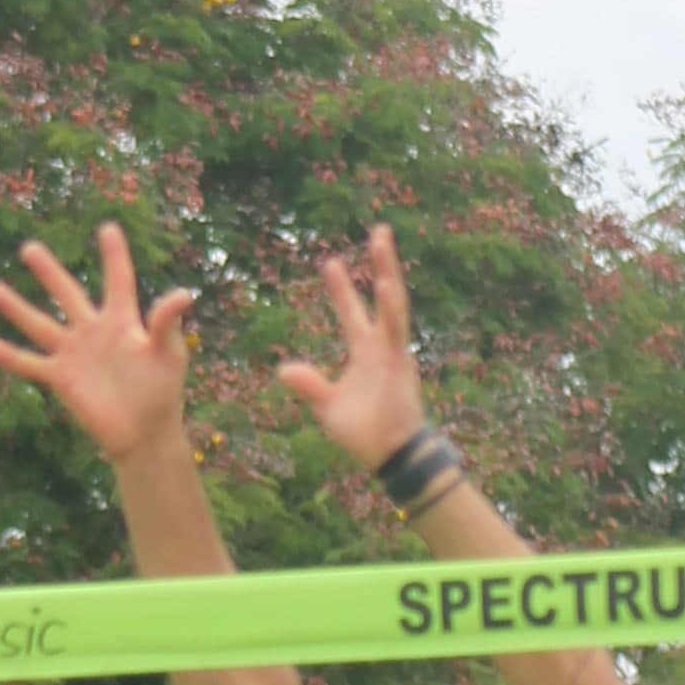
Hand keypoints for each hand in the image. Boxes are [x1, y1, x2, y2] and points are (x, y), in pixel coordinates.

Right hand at [0, 223, 195, 465]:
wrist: (144, 433)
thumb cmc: (163, 392)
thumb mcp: (170, 354)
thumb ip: (167, 323)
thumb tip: (183, 293)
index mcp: (122, 321)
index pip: (118, 281)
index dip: (114, 255)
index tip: (108, 228)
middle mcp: (93, 331)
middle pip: (67, 294)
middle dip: (49, 272)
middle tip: (29, 248)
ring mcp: (74, 354)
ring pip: (40, 325)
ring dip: (16, 309)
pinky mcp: (62, 378)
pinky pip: (32, 364)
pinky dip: (11, 357)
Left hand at [275, 224, 430, 473]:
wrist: (389, 455)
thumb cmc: (364, 433)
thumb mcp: (328, 407)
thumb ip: (310, 385)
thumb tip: (283, 369)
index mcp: (366, 352)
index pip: (352, 313)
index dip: (341, 290)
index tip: (330, 261)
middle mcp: (382, 345)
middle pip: (380, 296)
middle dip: (380, 262)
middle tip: (378, 229)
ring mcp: (394, 350)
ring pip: (393, 302)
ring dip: (387, 269)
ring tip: (381, 239)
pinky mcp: (401, 361)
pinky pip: (396, 328)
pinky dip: (391, 305)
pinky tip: (385, 281)